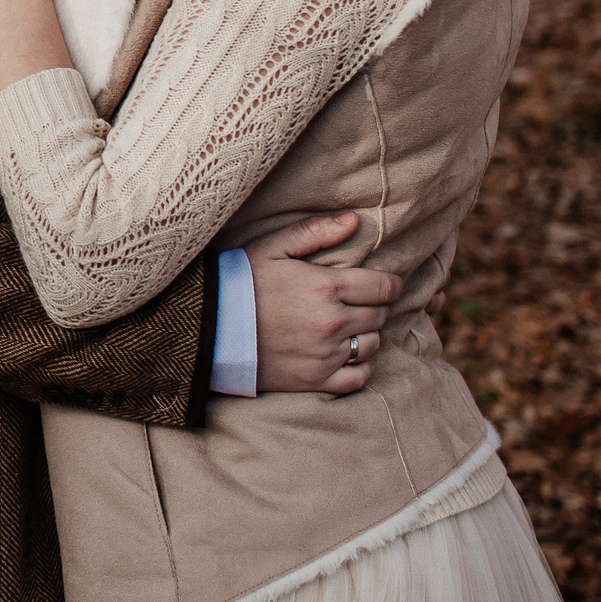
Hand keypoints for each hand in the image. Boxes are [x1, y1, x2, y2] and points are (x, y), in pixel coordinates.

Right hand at [246, 213, 401, 394]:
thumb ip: (315, 231)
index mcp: (326, 286)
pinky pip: (359, 377)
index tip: (385, 285)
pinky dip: (360, 367)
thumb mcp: (273, 247)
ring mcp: (326, 354)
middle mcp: (332, 321)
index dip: (391, 285)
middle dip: (374, 307)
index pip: (384, 288)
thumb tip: (354, 221)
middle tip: (358, 304)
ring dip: (366, 335)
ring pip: (372, 345)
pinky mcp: (316, 380)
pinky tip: (346, 355)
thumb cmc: (240, 281)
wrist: (209, 327)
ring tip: (348, 328)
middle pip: (379, 315)